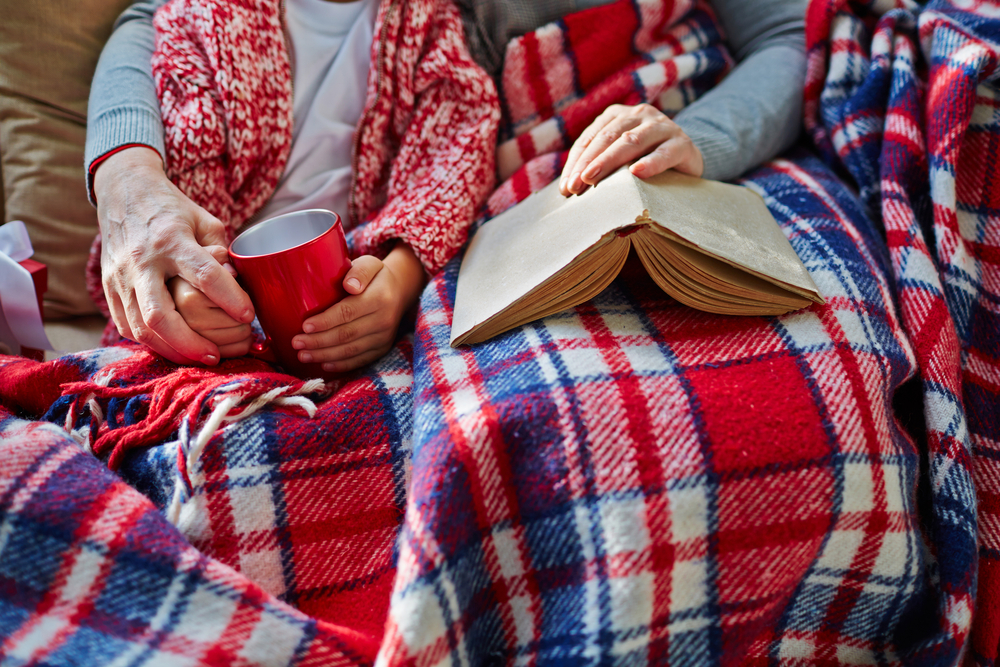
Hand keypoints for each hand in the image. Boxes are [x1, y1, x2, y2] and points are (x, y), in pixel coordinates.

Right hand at [94, 146, 254, 364]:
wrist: (123, 192)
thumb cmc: (172, 208)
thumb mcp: (204, 220)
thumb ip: (222, 252)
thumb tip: (239, 283)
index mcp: (172, 240)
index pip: (204, 275)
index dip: (230, 298)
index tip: (249, 315)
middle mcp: (142, 261)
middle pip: (161, 315)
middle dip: (191, 343)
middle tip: (217, 356)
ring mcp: (121, 277)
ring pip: (141, 328)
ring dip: (172, 350)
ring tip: (199, 358)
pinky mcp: (108, 288)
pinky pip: (127, 326)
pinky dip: (151, 343)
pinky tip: (174, 349)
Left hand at [291, 244, 425, 372]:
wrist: (400, 292)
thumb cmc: (376, 277)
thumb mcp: (370, 264)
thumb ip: (359, 271)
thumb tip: (349, 285)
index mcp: (379, 298)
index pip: (348, 312)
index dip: (325, 321)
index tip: (305, 326)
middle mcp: (384, 320)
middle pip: (346, 335)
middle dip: (319, 342)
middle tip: (296, 343)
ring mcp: (384, 337)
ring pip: (351, 350)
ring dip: (325, 355)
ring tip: (303, 355)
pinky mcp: (382, 348)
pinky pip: (360, 360)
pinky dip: (341, 364)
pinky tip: (324, 364)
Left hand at [559, 103, 703, 195]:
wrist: (688, 160)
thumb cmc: (644, 161)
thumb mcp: (619, 159)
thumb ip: (597, 164)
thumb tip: (566, 188)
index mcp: (617, 115)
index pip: (590, 138)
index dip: (575, 162)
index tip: (565, 188)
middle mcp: (639, 114)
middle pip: (607, 138)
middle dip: (586, 163)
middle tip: (573, 187)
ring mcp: (662, 126)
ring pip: (631, 141)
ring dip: (608, 161)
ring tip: (591, 179)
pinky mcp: (682, 143)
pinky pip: (664, 153)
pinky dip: (650, 163)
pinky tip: (636, 172)